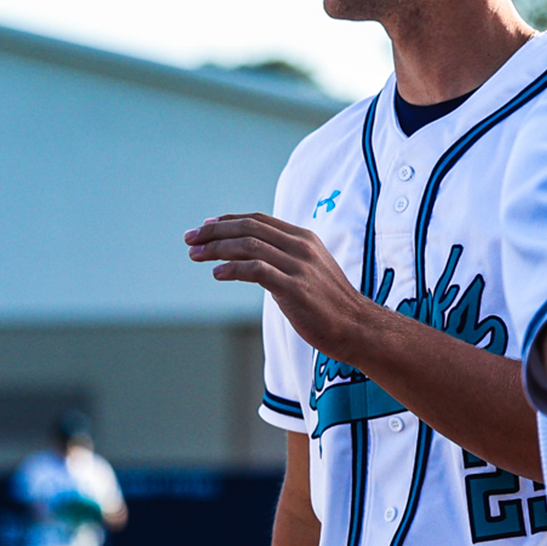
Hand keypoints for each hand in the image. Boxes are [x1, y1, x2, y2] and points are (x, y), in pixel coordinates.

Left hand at [185, 213, 373, 359]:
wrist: (356, 326)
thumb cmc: (330, 303)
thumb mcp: (310, 270)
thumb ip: (285, 258)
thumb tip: (253, 257)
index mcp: (305, 238)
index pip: (259, 220)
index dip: (229, 221)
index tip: (206, 227)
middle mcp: (301, 247)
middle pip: (249, 228)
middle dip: (214, 231)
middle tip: (190, 239)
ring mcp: (299, 266)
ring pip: (249, 245)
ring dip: (217, 249)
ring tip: (196, 256)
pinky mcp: (294, 288)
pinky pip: (256, 270)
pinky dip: (233, 269)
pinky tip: (217, 274)